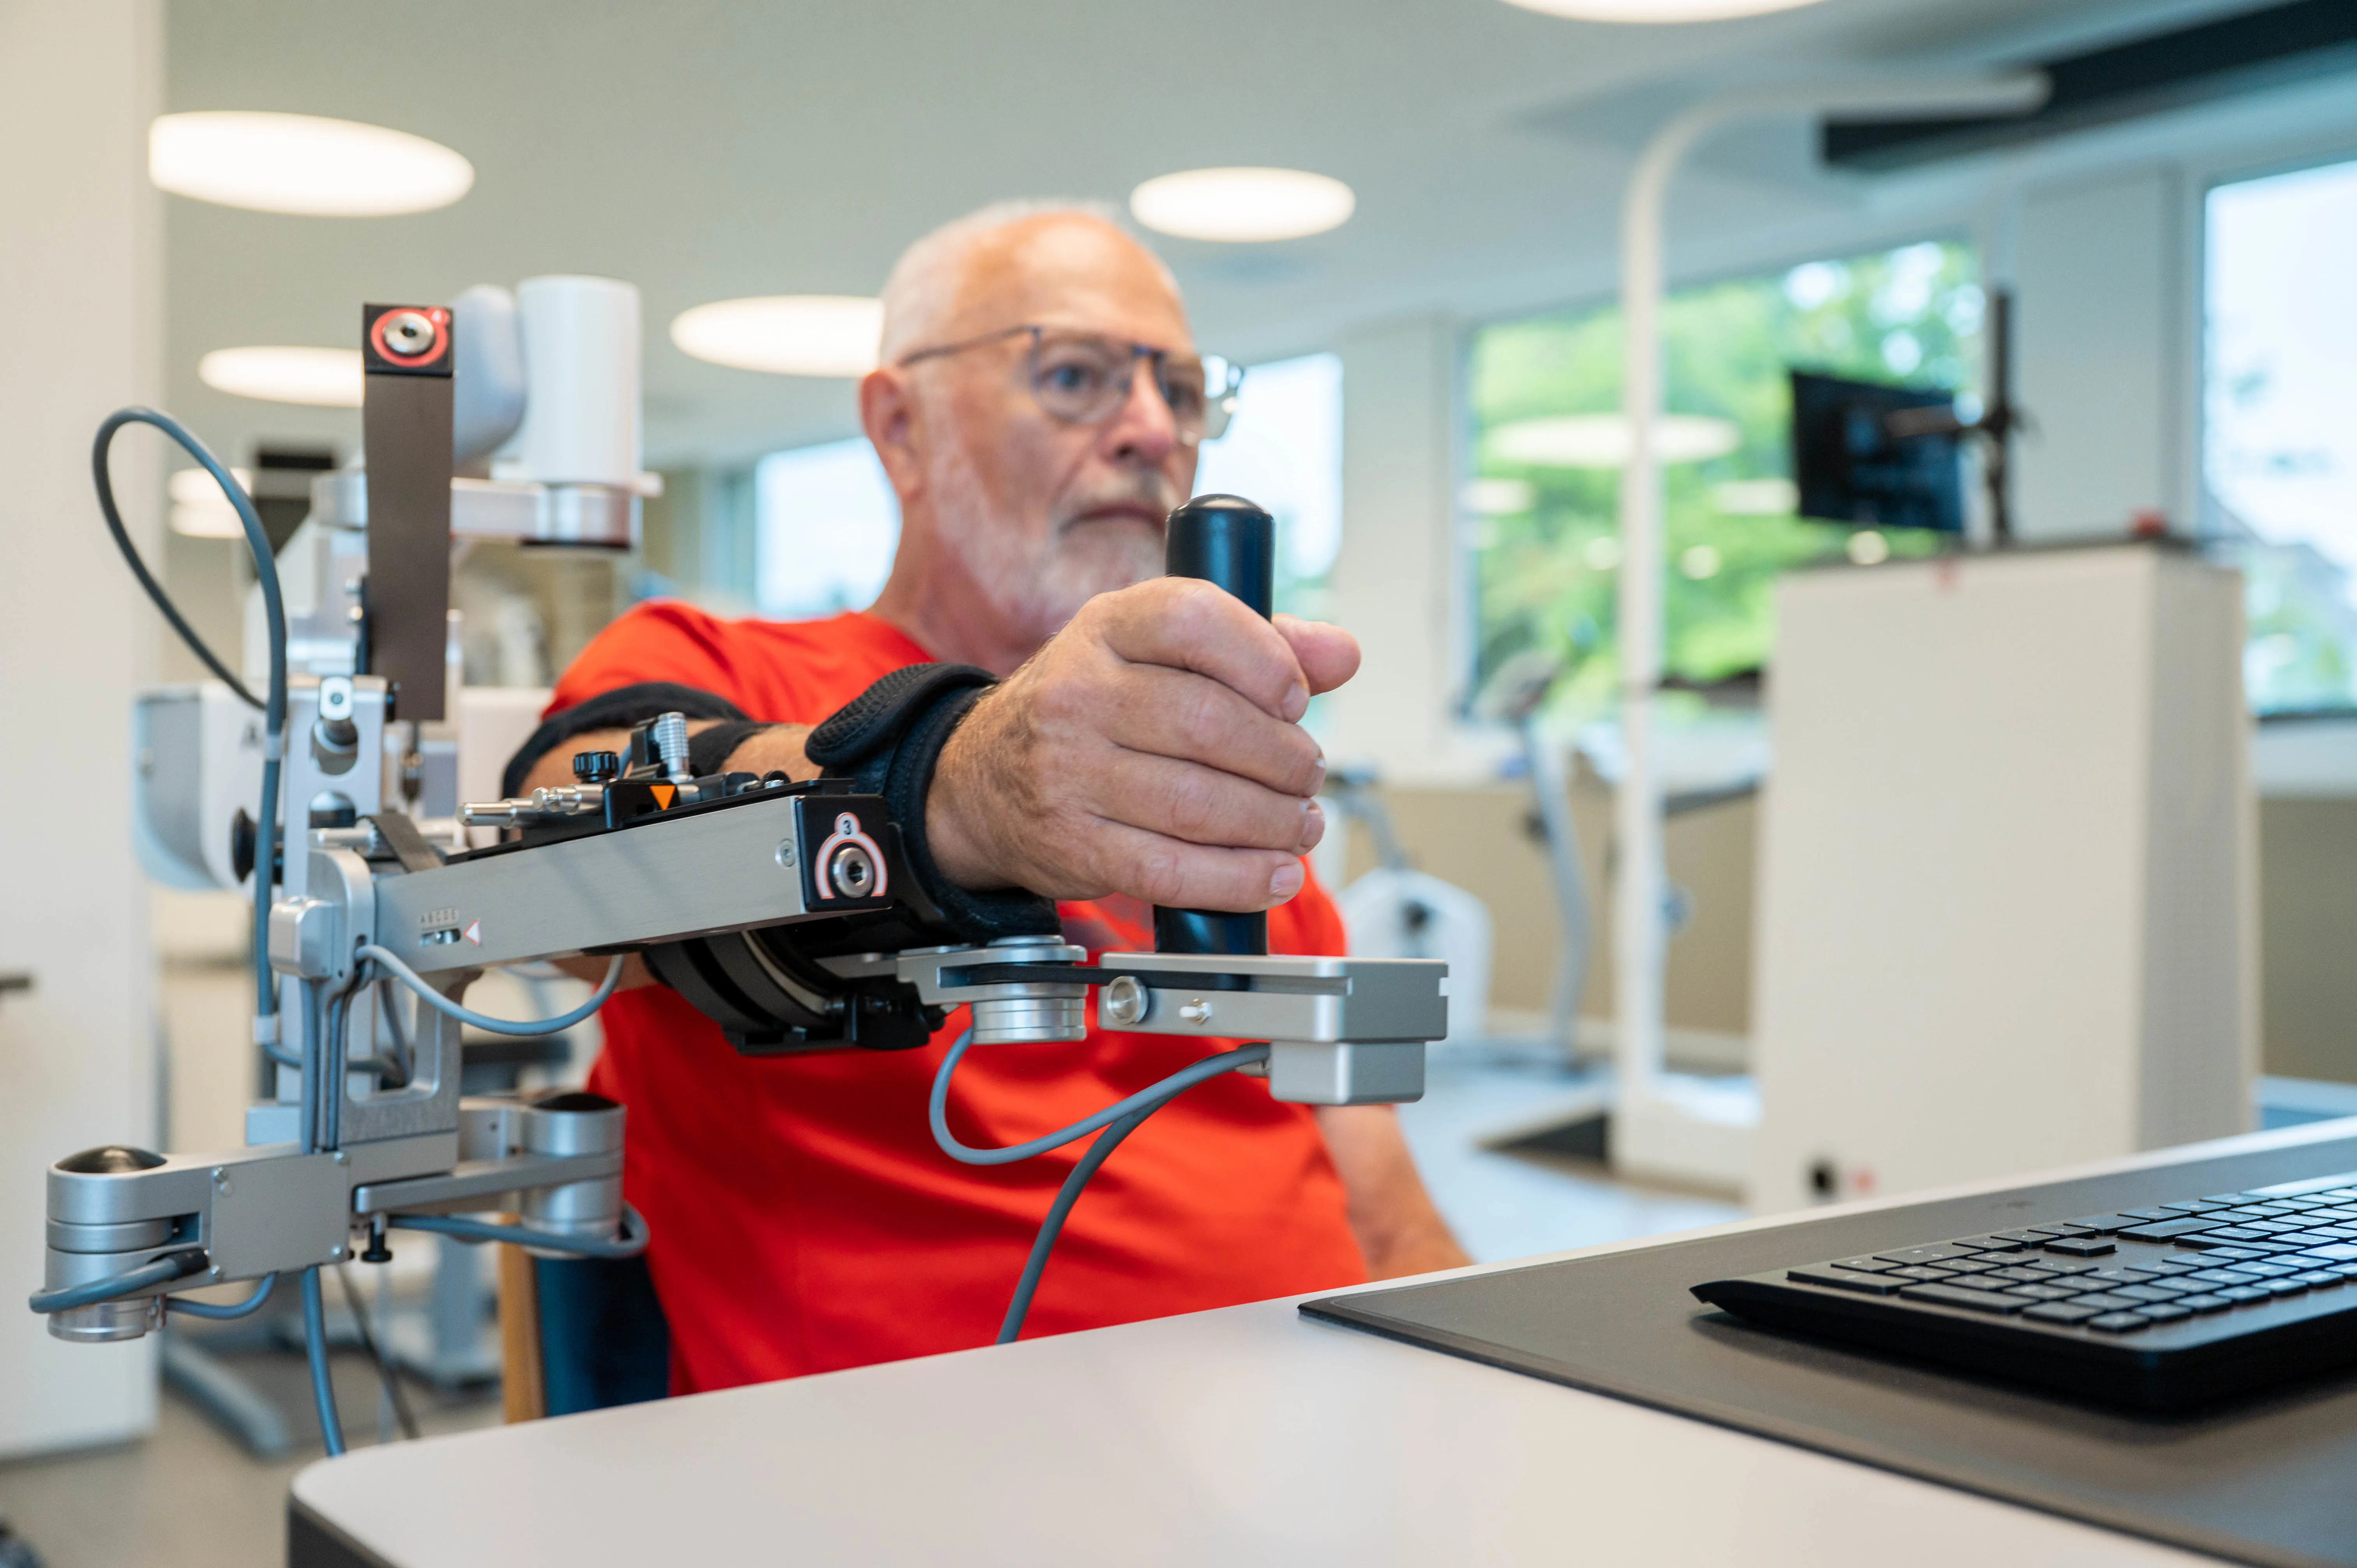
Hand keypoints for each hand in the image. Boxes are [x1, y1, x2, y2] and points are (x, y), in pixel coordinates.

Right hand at [925, 577, 1358, 909]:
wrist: (981, 783)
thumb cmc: (1091, 710)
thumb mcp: (1157, 653)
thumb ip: (1257, 644)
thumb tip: (1342, 654)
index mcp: (1106, 628)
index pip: (1192, 618)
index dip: (1263, 659)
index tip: (1296, 697)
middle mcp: (1078, 693)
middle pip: (1209, 723)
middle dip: (1284, 758)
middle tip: (1307, 774)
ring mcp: (1067, 772)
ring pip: (1199, 803)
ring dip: (1273, 822)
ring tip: (1299, 823)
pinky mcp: (1072, 844)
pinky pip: (1171, 870)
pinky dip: (1238, 878)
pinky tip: (1274, 872)